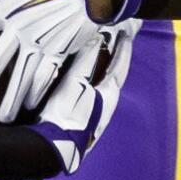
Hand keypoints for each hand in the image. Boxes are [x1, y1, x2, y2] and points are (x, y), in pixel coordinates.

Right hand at [26, 23, 133, 173]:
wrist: (54, 147)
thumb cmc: (66, 113)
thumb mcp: (75, 84)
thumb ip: (86, 61)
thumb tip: (97, 39)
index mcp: (109, 94)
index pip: (120, 66)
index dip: (123, 49)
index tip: (126, 33)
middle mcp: (107, 103)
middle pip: (116, 74)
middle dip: (118, 56)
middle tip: (120, 39)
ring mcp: (98, 112)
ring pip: (107, 83)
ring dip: (107, 67)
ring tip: (106, 53)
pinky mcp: (87, 118)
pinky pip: (96, 91)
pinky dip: (97, 78)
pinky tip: (90, 76)